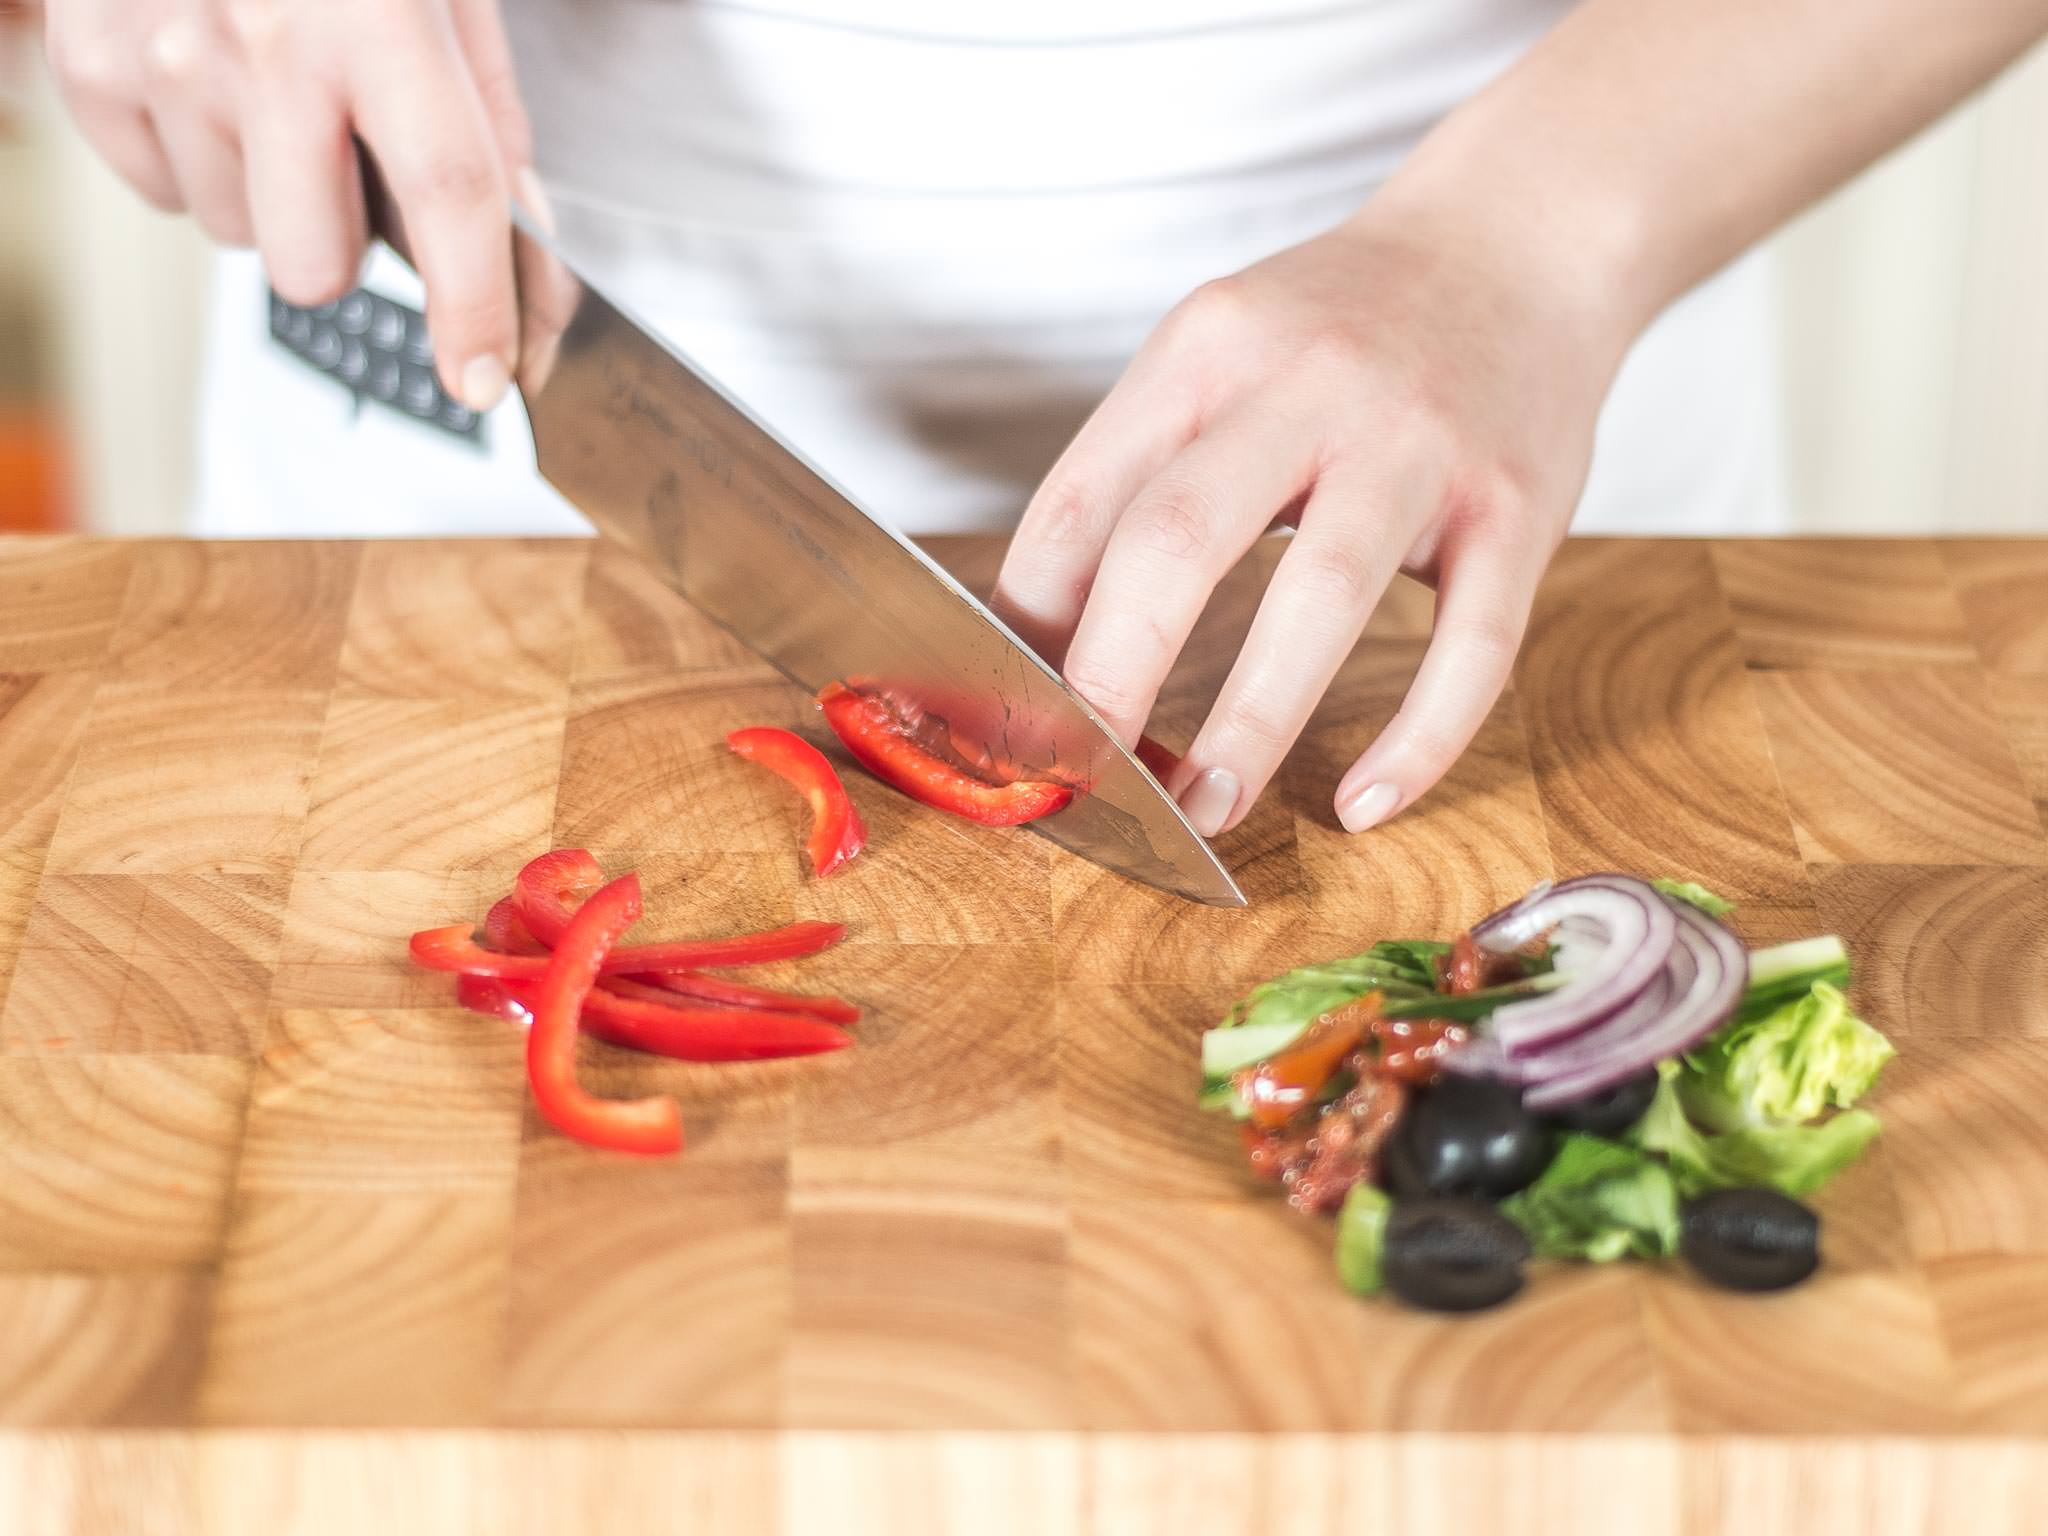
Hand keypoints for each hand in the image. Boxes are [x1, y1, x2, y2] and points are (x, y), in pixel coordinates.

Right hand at [45, 0, 536, 409]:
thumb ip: (490, 130)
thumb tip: (527, 269)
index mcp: (380, 20)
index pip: (450, 197)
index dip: (476, 308)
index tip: (489, 378)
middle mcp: (263, 43)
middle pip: (318, 267)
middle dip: (348, 247)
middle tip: (347, 162)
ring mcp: (161, 57)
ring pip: (241, 239)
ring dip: (271, 194)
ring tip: (273, 94)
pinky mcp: (87, 67)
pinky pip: (164, 195)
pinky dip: (198, 160)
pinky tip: (212, 84)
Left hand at [991, 196, 1628, 837]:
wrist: (1520, 240)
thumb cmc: (1341, 327)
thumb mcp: (1218, 354)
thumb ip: (1137, 474)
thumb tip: (1037, 636)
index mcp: (1207, 348)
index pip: (1085, 499)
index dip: (1029, 621)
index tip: (1008, 716)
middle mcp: (1308, 383)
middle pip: (1180, 536)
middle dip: (1114, 672)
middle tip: (1084, 776)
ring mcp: (1421, 443)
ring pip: (1323, 595)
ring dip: (1252, 721)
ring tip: (1205, 807)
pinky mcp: (1520, 504)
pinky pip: (1475, 644)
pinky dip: (1419, 739)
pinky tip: (1364, 804)